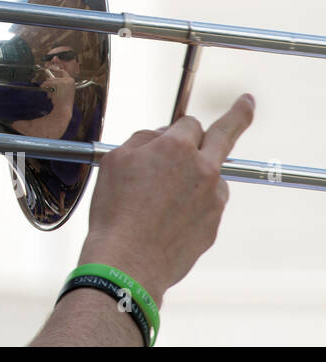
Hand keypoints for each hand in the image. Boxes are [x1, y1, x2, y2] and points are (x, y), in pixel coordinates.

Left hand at [40, 65, 75, 110]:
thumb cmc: (63, 102)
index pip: (63, 72)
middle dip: (49, 81)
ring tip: (49, 93)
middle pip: (55, 75)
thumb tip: (49, 78)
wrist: (64, 109)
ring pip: (51, 79)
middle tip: (45, 85)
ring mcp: (64, 81)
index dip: (55, 70)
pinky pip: (48, 82)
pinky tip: (47, 91)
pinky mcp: (59, 83)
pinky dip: (45, 85)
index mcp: (72, 82)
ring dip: (47, 85)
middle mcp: (69, 80)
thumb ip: (60, 84)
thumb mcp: (64, 91)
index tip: (49, 69)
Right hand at [77, 93, 254, 305]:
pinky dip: (192, 205)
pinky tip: (166, 218)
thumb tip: (158, 136)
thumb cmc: (116, 210)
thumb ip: (141, 140)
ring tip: (161, 198)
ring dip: (196, 175)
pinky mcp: (214, 224)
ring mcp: (213, 198)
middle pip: (225, 134)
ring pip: (211, 175)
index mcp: (176, 147)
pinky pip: (206, 204)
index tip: (174, 130)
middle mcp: (202, 168)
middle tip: (247, 102)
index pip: (188, 123)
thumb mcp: (114, 161)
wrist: (128, 260)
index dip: (176, 127)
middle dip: (240, 114)